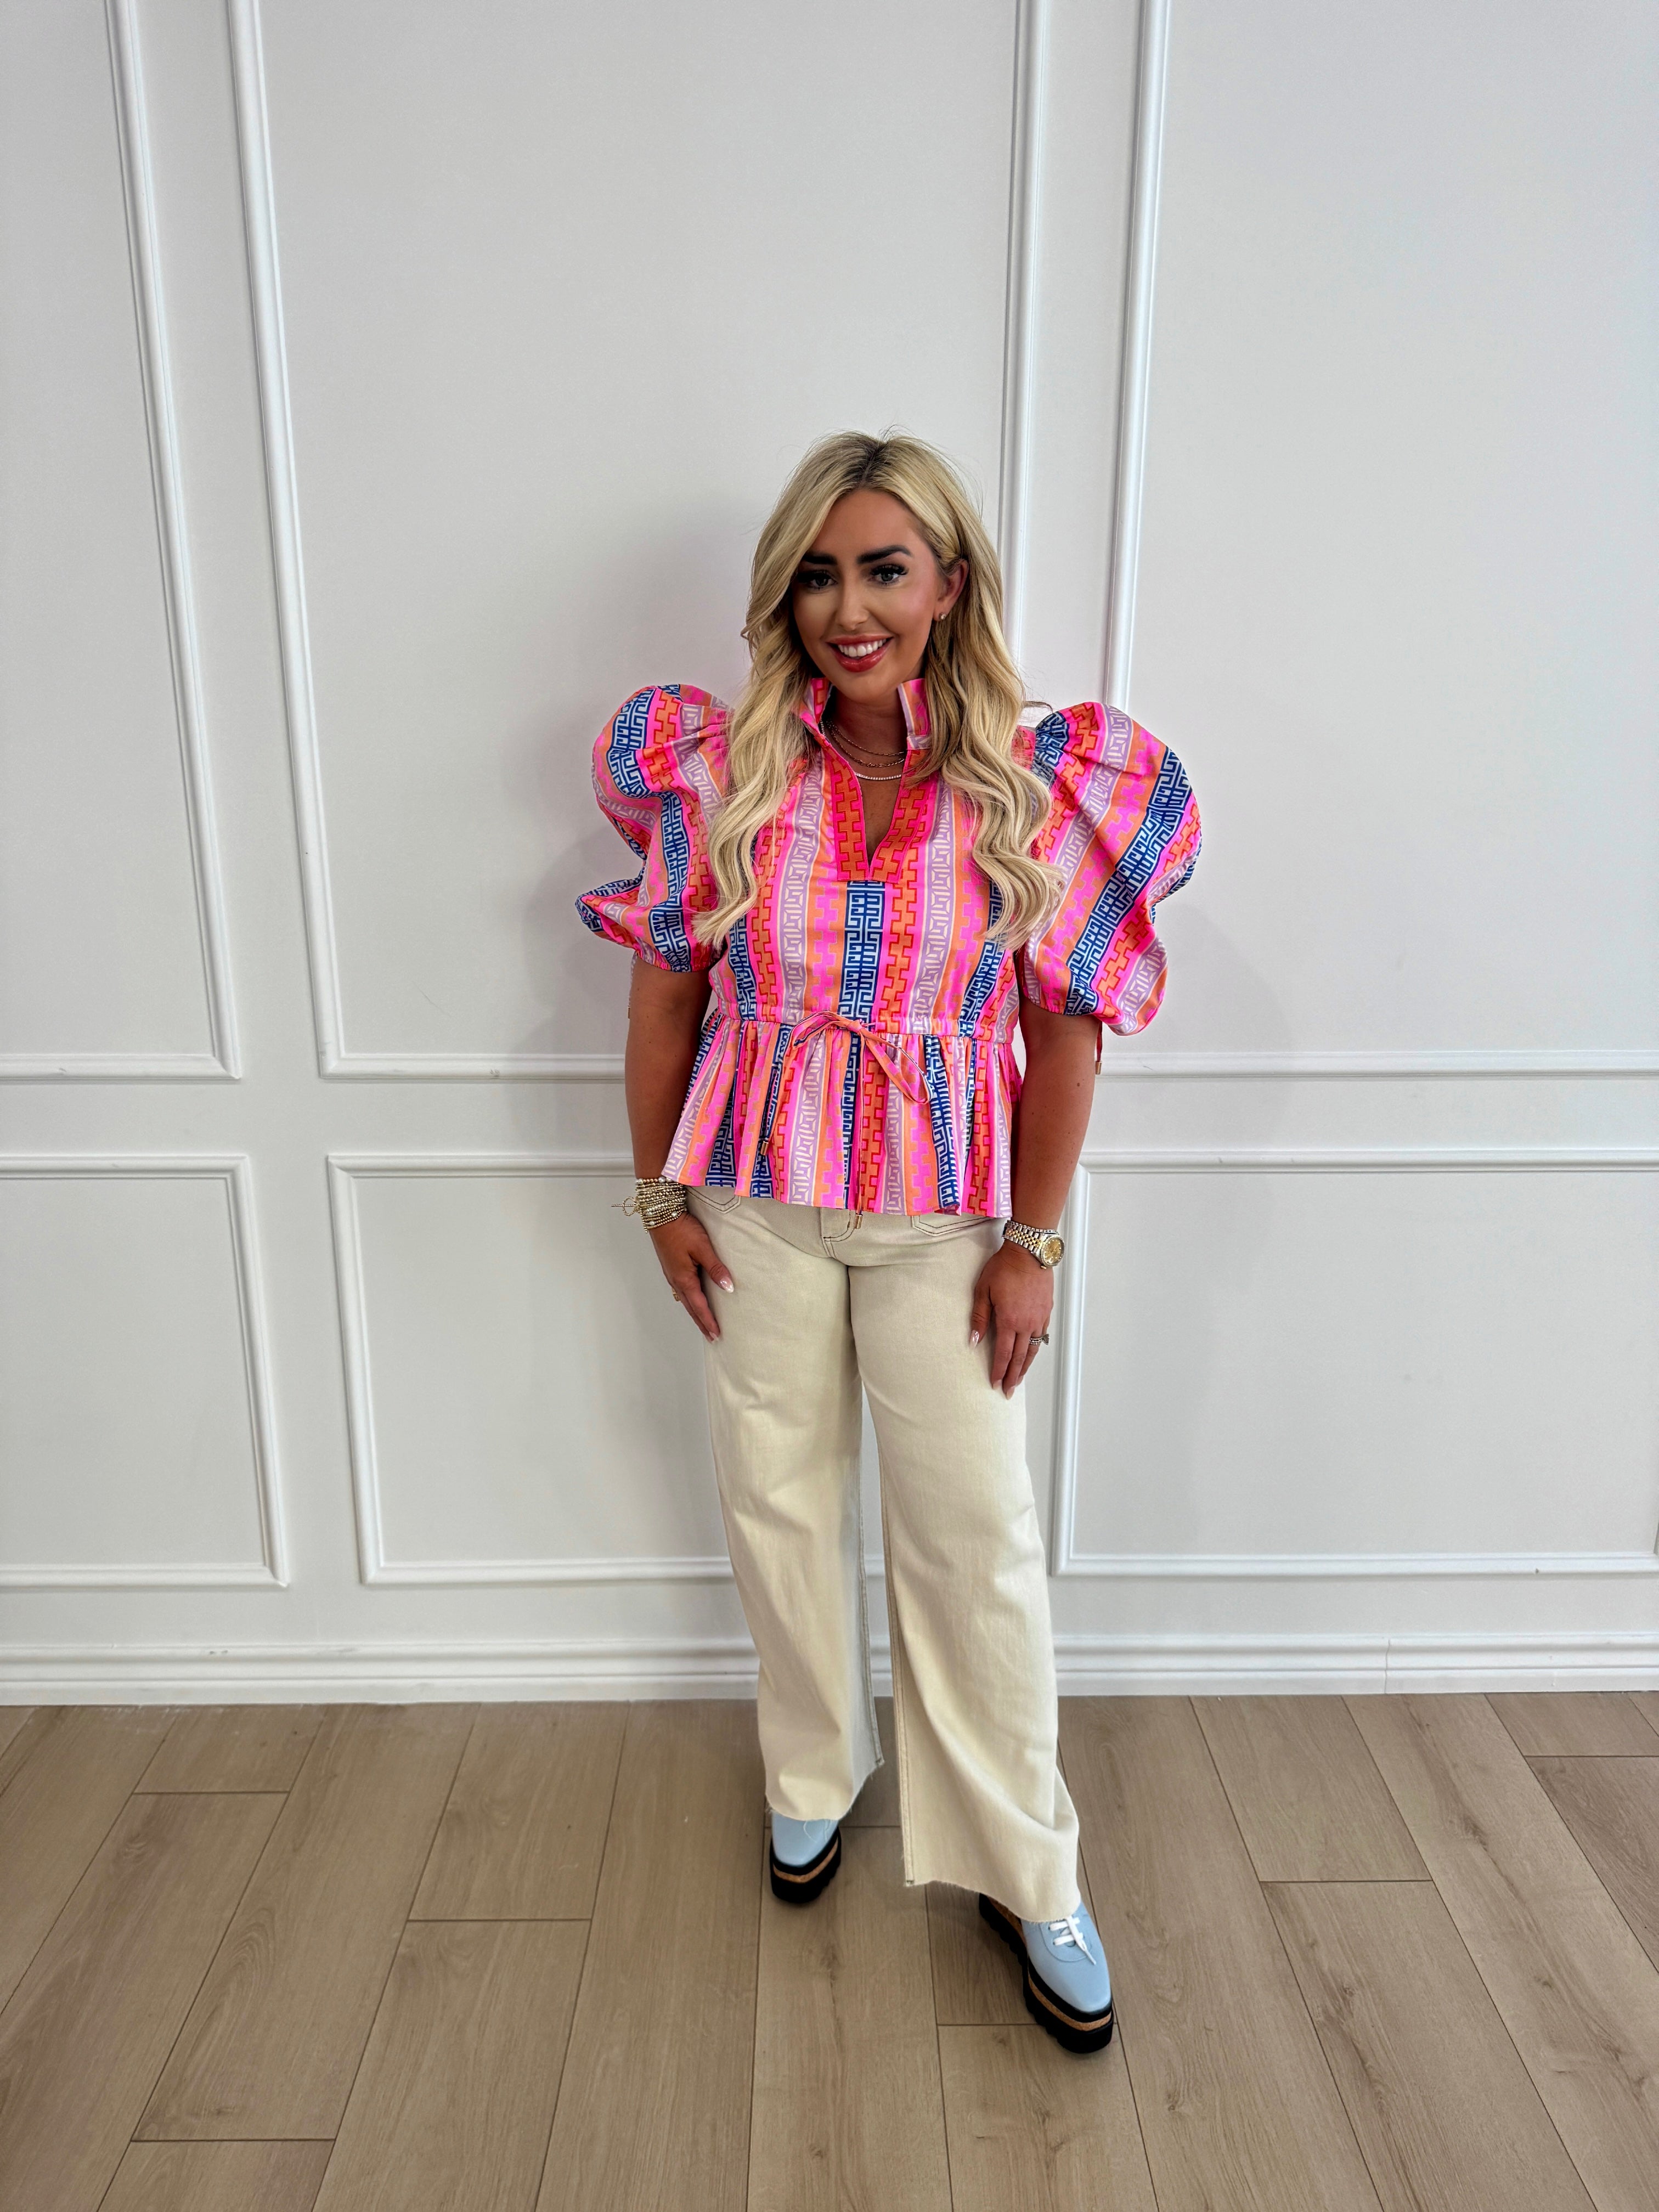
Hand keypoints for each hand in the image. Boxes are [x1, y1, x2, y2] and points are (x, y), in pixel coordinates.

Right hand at [649, 1212, 733, 1340]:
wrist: (661, 1215)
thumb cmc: (681, 1229)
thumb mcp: (702, 1248)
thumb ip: (715, 1268)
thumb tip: (728, 1287)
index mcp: (684, 1279)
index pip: (700, 1306)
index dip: (709, 1321)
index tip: (716, 1334)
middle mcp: (676, 1280)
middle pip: (691, 1308)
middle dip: (701, 1323)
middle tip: (711, 1336)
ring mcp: (672, 1274)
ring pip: (685, 1300)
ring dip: (695, 1313)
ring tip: (703, 1323)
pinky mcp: (671, 1267)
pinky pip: (681, 1291)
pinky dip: (689, 1301)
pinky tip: (692, 1300)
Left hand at [969, 1241, 1053, 1395]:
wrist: (1029, 1252)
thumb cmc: (1004, 1268)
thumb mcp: (983, 1290)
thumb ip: (979, 1317)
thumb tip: (974, 1341)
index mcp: (1009, 1320)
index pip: (1003, 1353)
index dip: (999, 1371)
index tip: (995, 1384)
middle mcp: (1026, 1324)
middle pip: (1020, 1357)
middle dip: (1013, 1376)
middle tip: (1009, 1391)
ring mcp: (1039, 1318)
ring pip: (1033, 1349)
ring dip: (1026, 1366)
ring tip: (1020, 1379)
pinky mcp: (1046, 1311)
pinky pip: (1041, 1336)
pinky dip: (1035, 1349)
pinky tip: (1031, 1354)